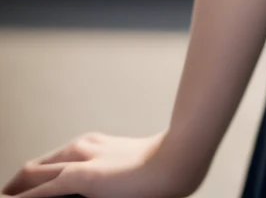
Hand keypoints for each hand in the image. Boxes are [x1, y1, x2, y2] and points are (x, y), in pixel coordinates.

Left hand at [1, 131, 197, 197]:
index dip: (31, 180)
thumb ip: (113, 177)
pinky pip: (40, 192)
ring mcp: (80, 161)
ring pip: (31, 176)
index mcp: (92, 145)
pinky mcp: (81, 179)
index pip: (51, 162)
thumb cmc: (163, 167)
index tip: (20, 192)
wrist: (177, 160)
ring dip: (14, 190)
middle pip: (35, 168)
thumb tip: (109, 186)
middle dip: (14, 186)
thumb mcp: (131, 170)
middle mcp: (81, 148)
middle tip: (4, 197)